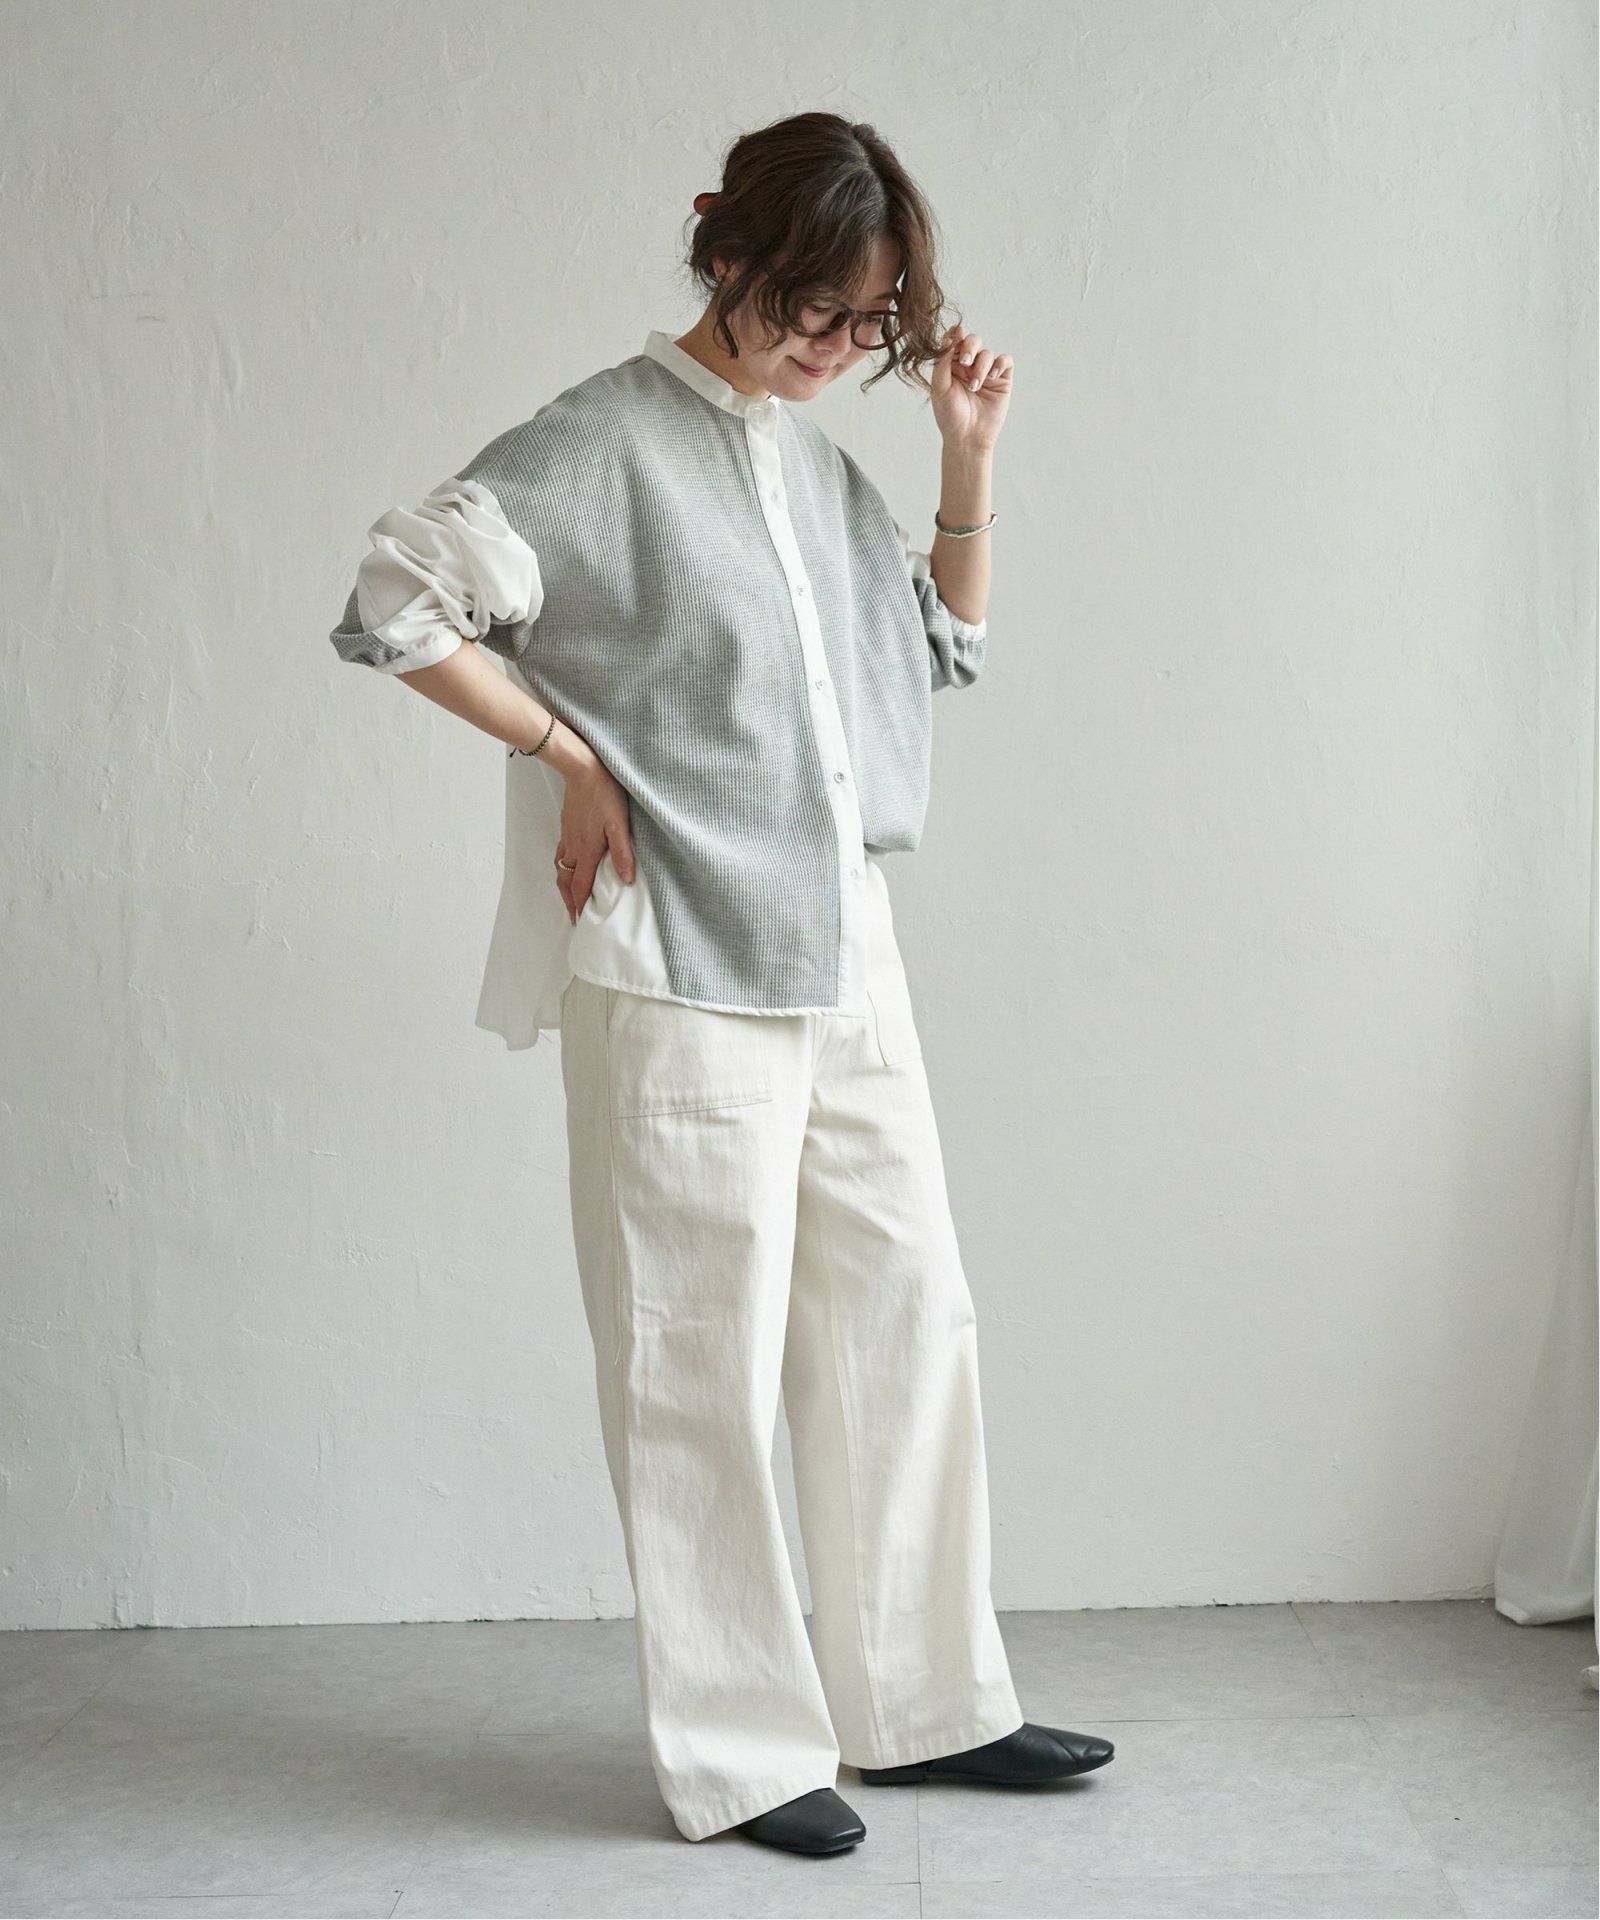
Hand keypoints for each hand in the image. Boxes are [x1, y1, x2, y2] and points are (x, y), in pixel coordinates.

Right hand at [556, 760, 635, 925]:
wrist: (582, 769)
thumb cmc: (603, 794)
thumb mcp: (619, 825)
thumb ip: (622, 854)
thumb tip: (626, 880)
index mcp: (587, 851)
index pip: (581, 886)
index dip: (580, 906)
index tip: (581, 921)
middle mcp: (574, 847)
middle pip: (566, 882)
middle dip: (569, 901)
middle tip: (573, 916)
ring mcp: (568, 836)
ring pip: (562, 869)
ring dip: (564, 886)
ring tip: (570, 896)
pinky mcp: (567, 826)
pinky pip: (561, 854)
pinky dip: (563, 867)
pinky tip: (569, 864)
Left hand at [930, 321, 1012, 452]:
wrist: (967, 438)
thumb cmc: (950, 416)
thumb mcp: (939, 388)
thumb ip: (942, 361)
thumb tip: (949, 336)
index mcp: (952, 365)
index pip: (955, 341)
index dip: (956, 336)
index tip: (955, 337)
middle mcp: (969, 366)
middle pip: (973, 340)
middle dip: (970, 346)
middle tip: (966, 361)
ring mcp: (986, 372)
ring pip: (988, 353)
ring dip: (981, 366)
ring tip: (975, 386)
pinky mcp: (1002, 380)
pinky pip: (1006, 361)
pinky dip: (1000, 364)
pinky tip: (992, 376)